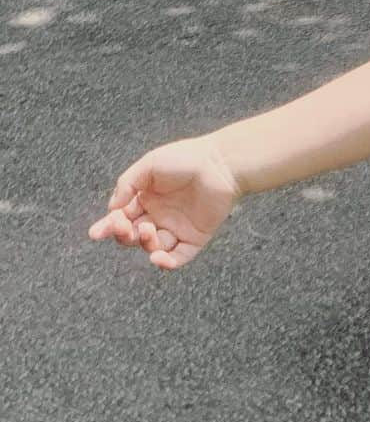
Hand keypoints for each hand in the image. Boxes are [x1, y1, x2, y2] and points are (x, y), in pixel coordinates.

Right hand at [88, 136, 241, 269]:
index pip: (121, 218)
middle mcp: (159, 215)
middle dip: (124, 234)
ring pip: (153, 247)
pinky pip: (179, 257)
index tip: (96, 233)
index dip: (108, 226)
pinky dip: (167, 263)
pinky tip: (158, 258)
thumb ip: (127, 185)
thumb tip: (112, 209)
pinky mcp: (196, 237)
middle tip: (125, 226)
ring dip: (145, 244)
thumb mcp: (149, 166)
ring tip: (148, 229)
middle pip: (134, 235)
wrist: (221, 164)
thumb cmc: (185, 158)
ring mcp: (177, 228)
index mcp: (145, 199)